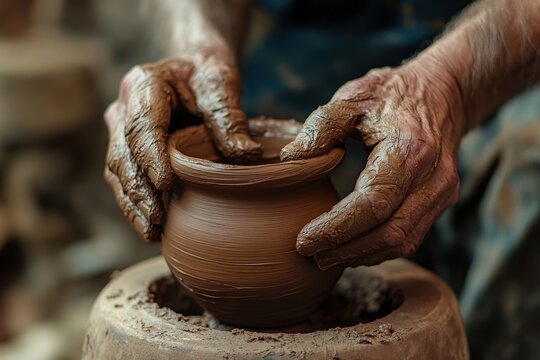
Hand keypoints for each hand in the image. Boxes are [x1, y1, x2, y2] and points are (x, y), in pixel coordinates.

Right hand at [105, 53, 261, 241]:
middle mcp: (124, 107)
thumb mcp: (221, 86)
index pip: (143, 125)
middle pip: (124, 153)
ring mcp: (121, 129)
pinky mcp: (128, 149)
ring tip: (151, 232)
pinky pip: (125, 177)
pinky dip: (136, 202)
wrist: (193, 72)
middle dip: (139, 190)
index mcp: (145, 84)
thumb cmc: (207, 76)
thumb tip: (246, 155)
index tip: (164, 184)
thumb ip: (229, 118)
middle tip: (156, 221)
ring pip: (118, 170)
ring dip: (134, 203)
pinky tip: (149, 225)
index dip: (150, 156)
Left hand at [281, 65, 463, 268]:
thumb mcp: (352, 98)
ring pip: (402, 242)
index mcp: (409, 150)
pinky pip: (409, 236)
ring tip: (325, 257)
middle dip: (346, 251)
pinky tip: (351, 248)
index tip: (303, 241)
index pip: (372, 205)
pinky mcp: (439, 202)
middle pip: (389, 233)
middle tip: (309, 256)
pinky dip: (378, 248)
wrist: (440, 94)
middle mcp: (432, 178)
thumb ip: (320, 127)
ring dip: (361, 255)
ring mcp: (441, 193)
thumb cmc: (391, 95)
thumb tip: (289, 160)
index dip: (336, 229)